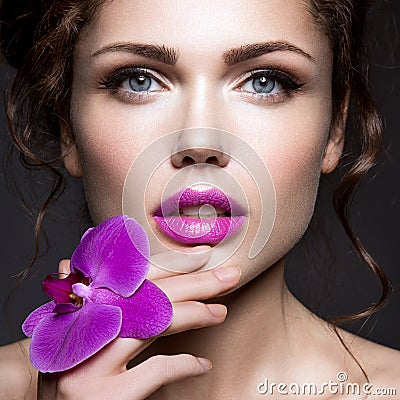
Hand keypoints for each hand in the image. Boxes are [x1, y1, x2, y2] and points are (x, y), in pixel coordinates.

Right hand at [37, 246, 240, 398]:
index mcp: (81, 304)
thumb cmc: (63, 363)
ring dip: (194, 314)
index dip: (173, 264)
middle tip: (229, 276)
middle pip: (151, 294)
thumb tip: (71, 261)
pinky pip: (156, 370)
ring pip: (154, 323)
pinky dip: (184, 364)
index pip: (135, 276)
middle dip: (196, 283)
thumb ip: (84, 295)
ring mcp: (92, 362)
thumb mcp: (71, 326)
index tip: (204, 255)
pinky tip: (202, 364)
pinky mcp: (103, 396)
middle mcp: (85, 326)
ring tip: (220, 311)